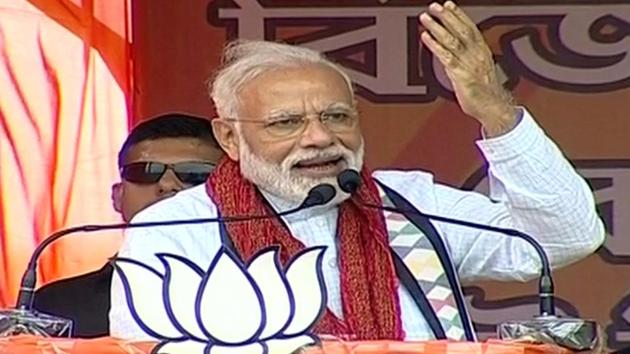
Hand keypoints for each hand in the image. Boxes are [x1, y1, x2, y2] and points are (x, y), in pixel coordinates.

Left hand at [420, 1, 517, 136]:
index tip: (449, 4)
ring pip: (452, 41)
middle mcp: (476, 54)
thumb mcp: (478, 69)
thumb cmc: (485, 92)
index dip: (459, 15)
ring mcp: (469, 64)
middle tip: (434, 6)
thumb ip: (467, 58)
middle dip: (447, 16)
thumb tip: (454, 50)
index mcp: (482, 51)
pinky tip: (425, 37)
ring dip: (437, 27)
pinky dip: (435, 45)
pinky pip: (446, 57)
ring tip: (425, 18)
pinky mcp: (461, 75)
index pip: (470, 28)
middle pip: (461, 30)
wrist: (494, 108)